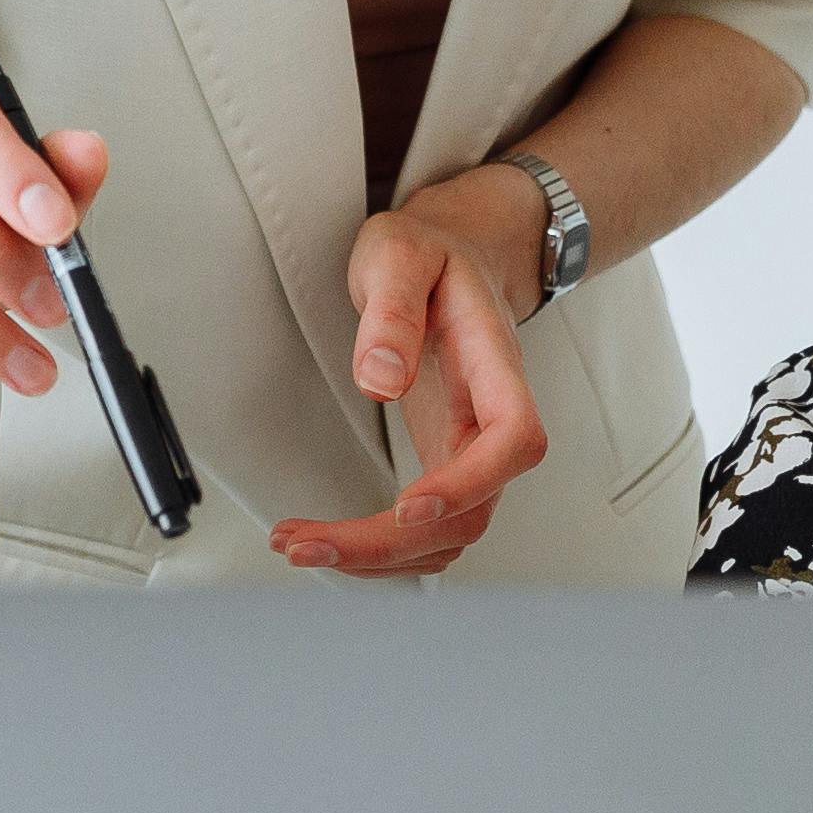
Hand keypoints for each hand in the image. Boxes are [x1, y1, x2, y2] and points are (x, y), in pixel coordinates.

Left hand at [272, 197, 550, 575]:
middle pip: (472, 512)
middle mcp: (492, 419)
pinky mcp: (444, 461)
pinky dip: (381, 550)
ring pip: (450, 535)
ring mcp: (471, 447)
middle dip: (389, 543)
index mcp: (495, 365)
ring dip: (378, 558)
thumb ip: (392, 310)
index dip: (470, 484)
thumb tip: (379, 378)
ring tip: (299, 545)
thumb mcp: (400, 254)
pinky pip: (429, 530)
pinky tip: (327, 541)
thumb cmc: (429, 255)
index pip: (513, 440)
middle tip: (305, 545)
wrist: (451, 256)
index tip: (407, 505)